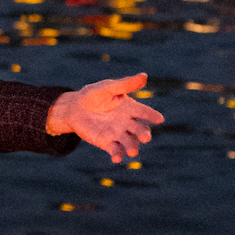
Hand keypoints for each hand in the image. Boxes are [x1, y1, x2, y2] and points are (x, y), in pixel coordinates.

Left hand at [46, 74, 163, 164]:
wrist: (74, 108)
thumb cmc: (93, 95)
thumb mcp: (108, 87)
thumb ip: (125, 84)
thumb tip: (145, 75)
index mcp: (130, 108)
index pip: (144, 112)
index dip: (152, 115)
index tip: (159, 119)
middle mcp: (127, 122)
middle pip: (140, 130)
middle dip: (144, 134)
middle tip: (145, 138)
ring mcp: (118, 134)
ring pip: (129, 142)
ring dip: (132, 147)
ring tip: (132, 152)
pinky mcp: (107, 143)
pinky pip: (115, 150)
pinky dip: (117, 155)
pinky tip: (117, 158)